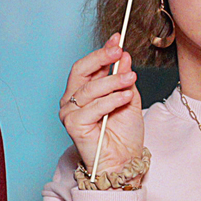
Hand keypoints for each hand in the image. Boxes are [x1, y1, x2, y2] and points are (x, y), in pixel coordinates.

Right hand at [61, 34, 144, 177]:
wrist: (124, 161)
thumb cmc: (123, 134)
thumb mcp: (128, 99)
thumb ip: (123, 79)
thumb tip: (123, 57)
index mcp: (83, 91)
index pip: (88, 65)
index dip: (102, 51)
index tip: (117, 39)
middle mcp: (72, 100)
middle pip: (82, 71)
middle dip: (101, 58)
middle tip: (119, 52)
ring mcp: (70, 112)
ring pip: (90, 89)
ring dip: (113, 81)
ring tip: (131, 79)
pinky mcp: (73, 125)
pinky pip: (92, 108)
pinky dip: (110, 100)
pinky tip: (126, 97)